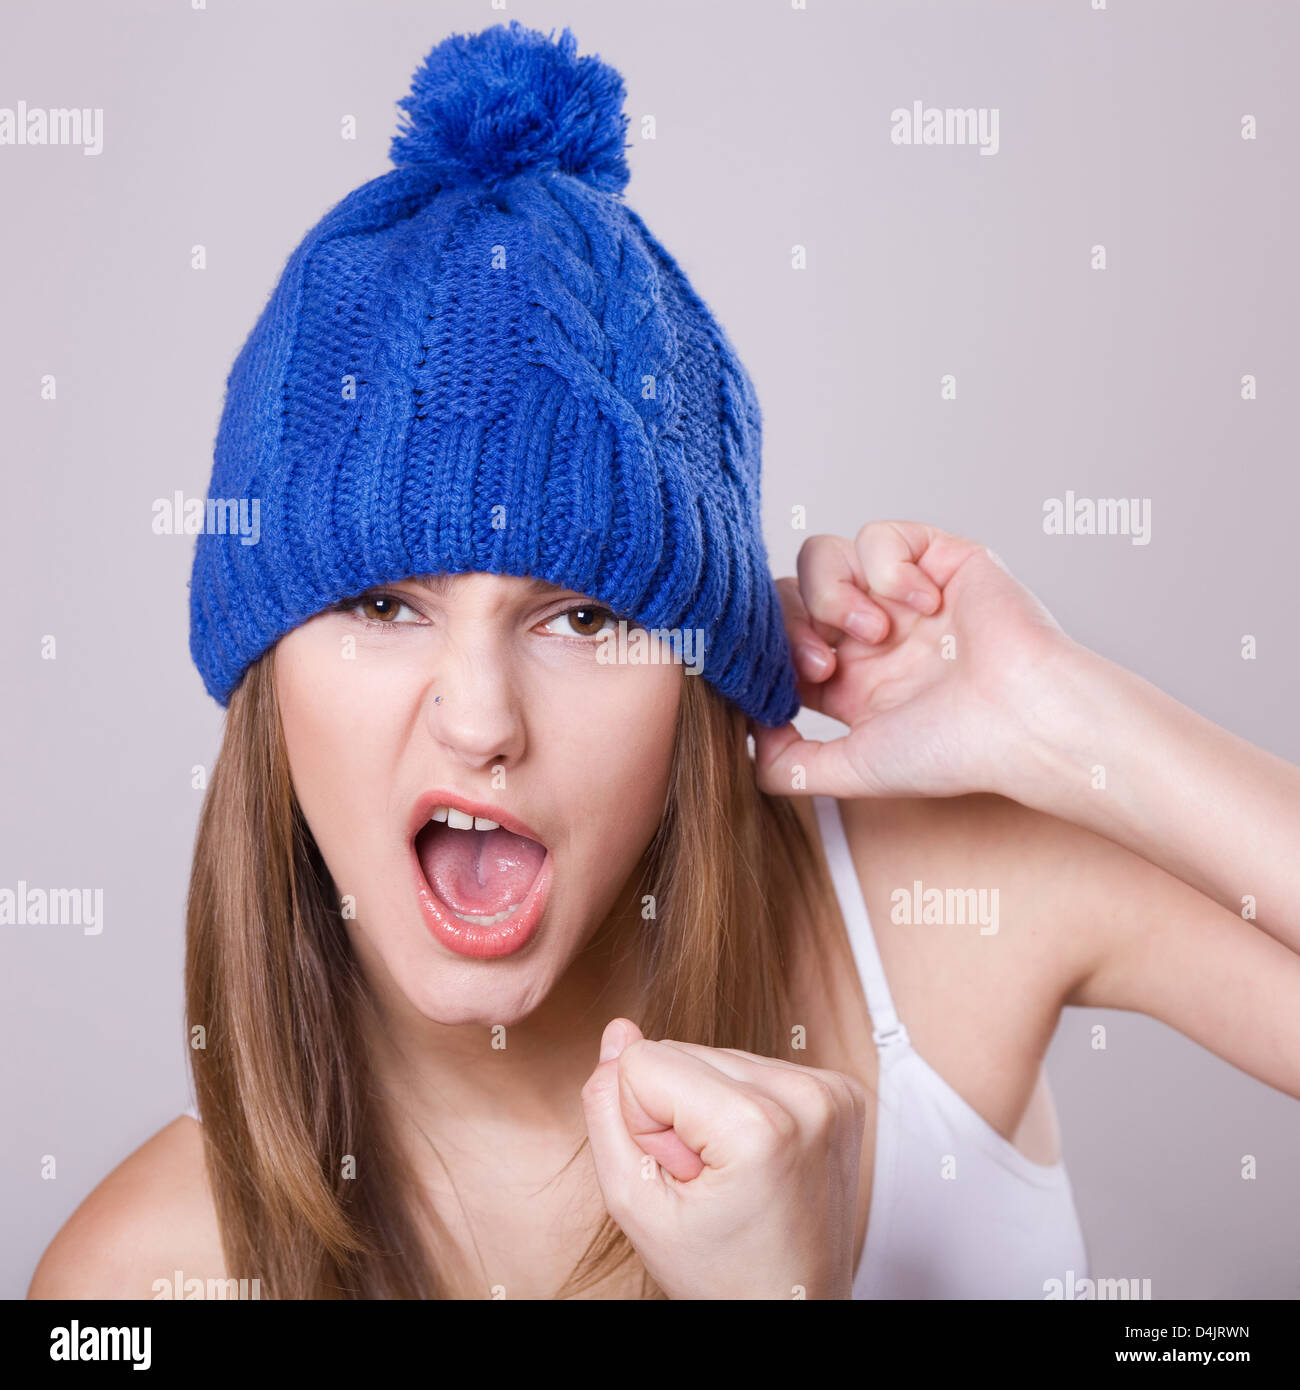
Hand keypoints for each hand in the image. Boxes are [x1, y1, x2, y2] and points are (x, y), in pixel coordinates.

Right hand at [580, 1018, 866, 1299]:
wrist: (793, 1307)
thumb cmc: (718, 1274)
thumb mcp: (635, 1205)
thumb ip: (607, 1113)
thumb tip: (618, 1030)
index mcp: (759, 1125)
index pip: (644, 1062)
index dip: (643, 1124)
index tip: (682, 1177)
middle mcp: (806, 1094)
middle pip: (683, 1051)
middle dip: (677, 1112)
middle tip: (709, 1180)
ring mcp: (831, 1090)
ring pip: (717, 1055)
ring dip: (710, 1109)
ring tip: (735, 1173)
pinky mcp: (840, 1090)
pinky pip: (755, 1065)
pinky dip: (743, 1106)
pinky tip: (758, 1158)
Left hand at [753, 521, 1072, 799]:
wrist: (1025, 720)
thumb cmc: (954, 751)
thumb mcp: (853, 770)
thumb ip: (789, 767)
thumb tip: (744, 740)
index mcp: (852, 683)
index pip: (778, 645)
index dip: (771, 656)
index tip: (797, 687)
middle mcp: (873, 636)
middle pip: (789, 595)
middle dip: (793, 627)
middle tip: (827, 666)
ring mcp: (902, 595)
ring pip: (822, 556)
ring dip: (834, 594)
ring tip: (876, 632)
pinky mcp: (938, 558)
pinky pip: (879, 534)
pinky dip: (887, 567)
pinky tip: (922, 603)